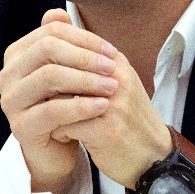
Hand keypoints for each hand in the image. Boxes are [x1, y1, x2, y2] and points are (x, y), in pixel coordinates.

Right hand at [0, 8, 119, 193]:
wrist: (59, 149)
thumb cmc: (66, 106)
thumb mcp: (69, 72)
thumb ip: (65, 43)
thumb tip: (58, 12)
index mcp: (17, 55)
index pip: (51, 32)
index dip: (84, 38)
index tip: (112, 51)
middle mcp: (8, 74)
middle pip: (47, 49)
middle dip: (85, 56)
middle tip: (114, 67)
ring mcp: (10, 100)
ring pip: (49, 77)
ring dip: (86, 79)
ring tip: (113, 87)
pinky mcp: (20, 126)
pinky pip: (52, 110)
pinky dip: (81, 106)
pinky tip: (102, 106)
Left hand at [51, 51, 172, 188]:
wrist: (154, 158)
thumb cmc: (126, 120)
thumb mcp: (112, 84)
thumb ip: (86, 64)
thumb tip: (49, 35)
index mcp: (115, 63)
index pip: (69, 49)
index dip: (49, 68)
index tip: (44, 84)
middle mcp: (116, 79)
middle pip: (62, 71)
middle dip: (45, 89)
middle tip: (41, 103)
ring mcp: (113, 105)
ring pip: (59, 98)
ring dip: (50, 110)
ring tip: (52, 120)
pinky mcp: (107, 130)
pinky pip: (64, 124)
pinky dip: (58, 132)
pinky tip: (63, 137)